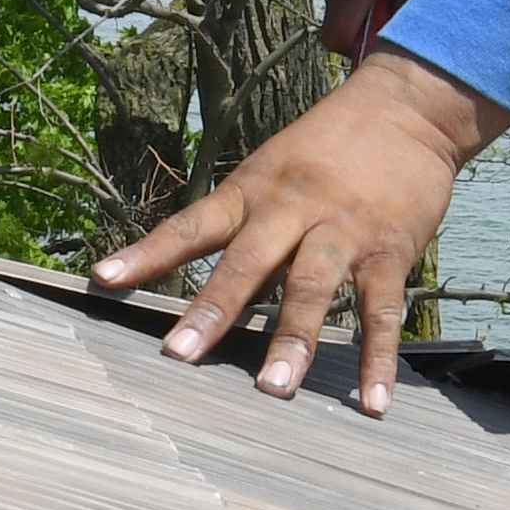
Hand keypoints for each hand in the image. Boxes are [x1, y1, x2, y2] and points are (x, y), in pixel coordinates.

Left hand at [93, 44, 509, 412]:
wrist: (406, 108)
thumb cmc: (327, 148)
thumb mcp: (272, 172)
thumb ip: (243, 230)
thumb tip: (203, 288)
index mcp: (253, 192)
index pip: (191, 225)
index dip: (147, 252)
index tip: (104, 279)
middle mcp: (292, 210)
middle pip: (247, 261)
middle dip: (213, 309)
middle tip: (181, 355)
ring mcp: (342, 231)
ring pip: (313, 286)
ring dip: (293, 339)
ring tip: (274, 389)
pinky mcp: (389, 249)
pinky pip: (382, 310)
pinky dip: (377, 358)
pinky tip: (372, 400)